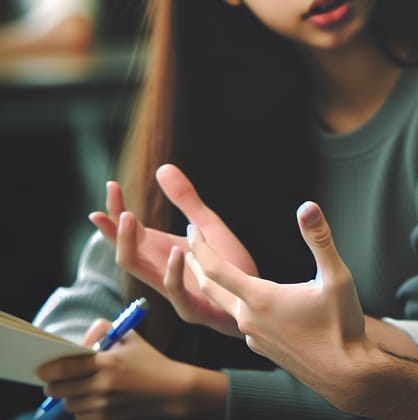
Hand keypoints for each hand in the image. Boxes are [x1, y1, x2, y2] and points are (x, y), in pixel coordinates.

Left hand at [36, 319, 226, 417]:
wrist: (171, 390)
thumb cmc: (150, 361)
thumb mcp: (130, 338)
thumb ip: (105, 331)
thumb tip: (81, 339)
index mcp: (108, 361)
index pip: (65, 367)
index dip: (48, 369)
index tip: (42, 369)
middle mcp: (103, 385)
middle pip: (60, 390)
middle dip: (53, 385)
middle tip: (55, 381)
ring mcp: (104, 406)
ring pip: (70, 404)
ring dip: (71, 397)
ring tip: (82, 389)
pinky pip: (81, 417)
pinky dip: (82, 409)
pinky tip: (94, 401)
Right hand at [89, 164, 256, 335]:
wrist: (253, 294)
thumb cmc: (227, 263)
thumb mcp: (206, 224)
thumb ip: (186, 199)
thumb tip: (163, 167)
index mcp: (160, 250)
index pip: (128, 230)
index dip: (116, 209)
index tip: (111, 184)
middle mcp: (161, 269)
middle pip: (124, 251)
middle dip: (112, 230)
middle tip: (109, 208)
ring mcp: (173, 289)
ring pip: (138, 271)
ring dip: (130, 245)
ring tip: (130, 217)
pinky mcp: (193, 306)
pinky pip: (175, 292)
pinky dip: (172, 272)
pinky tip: (178, 251)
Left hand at [185, 201, 373, 404]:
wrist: (346, 376)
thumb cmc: (341, 327)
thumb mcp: (336, 277)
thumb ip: (320, 239)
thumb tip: (308, 207)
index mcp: (260, 299)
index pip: (216, 269)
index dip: (200, 246)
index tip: (190, 228)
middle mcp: (249, 319)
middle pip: (210, 288)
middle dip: (196, 263)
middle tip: (189, 242)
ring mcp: (253, 338)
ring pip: (225, 306)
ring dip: (214, 285)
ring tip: (211, 269)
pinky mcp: (263, 348)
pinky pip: (242, 322)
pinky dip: (235, 304)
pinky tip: (249, 300)